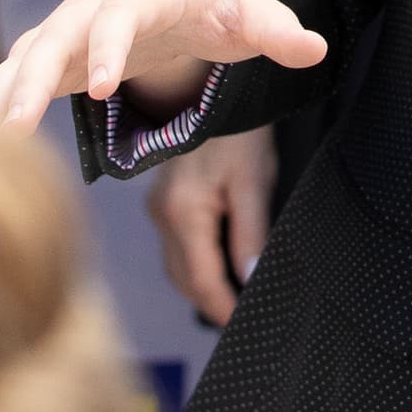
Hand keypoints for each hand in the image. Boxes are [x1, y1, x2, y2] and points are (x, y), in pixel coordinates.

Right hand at [0, 0, 327, 130]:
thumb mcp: (249, 5)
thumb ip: (276, 28)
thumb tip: (315, 49)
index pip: (122, 14)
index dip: (110, 46)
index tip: (103, 86)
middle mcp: (98, 3)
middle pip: (58, 34)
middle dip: (35, 77)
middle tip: (15, 126)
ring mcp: (72, 24)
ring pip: (29, 53)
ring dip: (6, 90)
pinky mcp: (59, 48)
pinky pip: (19, 68)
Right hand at [150, 124, 278, 325]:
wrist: (208, 88)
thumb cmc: (237, 130)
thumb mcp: (253, 181)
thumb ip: (251, 234)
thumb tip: (251, 278)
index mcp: (182, 214)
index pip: (201, 281)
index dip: (223, 308)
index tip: (245, 323)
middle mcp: (162, 216)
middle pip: (185, 279)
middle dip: (213, 301)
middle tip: (244, 315)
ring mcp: (157, 209)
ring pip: (178, 265)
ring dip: (204, 284)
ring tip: (236, 296)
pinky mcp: (162, 201)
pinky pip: (177, 246)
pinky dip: (197, 262)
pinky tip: (220, 262)